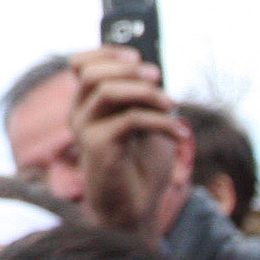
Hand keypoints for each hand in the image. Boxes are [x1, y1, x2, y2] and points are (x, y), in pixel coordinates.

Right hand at [71, 47, 187, 237]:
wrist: (136, 207)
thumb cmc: (141, 163)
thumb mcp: (147, 120)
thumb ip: (143, 95)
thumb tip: (153, 69)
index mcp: (88, 103)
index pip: (81, 64)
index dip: (108, 52)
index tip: (139, 57)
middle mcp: (80, 113)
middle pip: (91, 73)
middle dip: (129, 70)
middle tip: (159, 78)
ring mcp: (84, 130)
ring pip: (106, 91)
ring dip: (146, 92)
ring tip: (172, 104)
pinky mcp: (96, 148)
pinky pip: (129, 120)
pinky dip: (162, 121)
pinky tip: (179, 133)